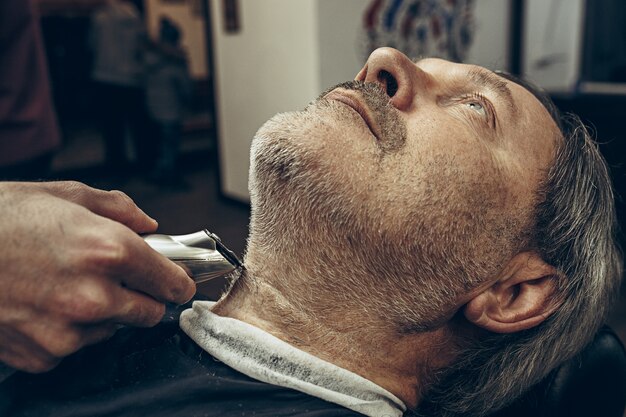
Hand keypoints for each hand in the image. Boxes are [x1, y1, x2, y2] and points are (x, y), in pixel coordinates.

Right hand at [0, 181, 195, 372]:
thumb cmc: (0, 218)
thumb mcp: (64, 194)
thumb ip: (119, 208)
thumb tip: (148, 224)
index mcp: (111, 250)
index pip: (173, 283)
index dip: (176, 280)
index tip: (175, 281)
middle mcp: (96, 296)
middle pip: (151, 313)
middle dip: (142, 297)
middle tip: (118, 280)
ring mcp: (69, 331)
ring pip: (112, 330)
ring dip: (103, 314)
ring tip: (66, 287)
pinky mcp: (43, 355)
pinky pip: (75, 346)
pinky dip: (68, 330)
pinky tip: (44, 305)